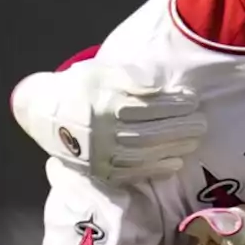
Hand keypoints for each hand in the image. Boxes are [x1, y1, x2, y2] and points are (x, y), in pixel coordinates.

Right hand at [9, 63, 206, 182]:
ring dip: (173, 149)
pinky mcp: (98, 169)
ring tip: (194, 142)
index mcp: (106, 104)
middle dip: (180, 128)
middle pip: (150, 132)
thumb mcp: (102, 71)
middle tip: (202, 124)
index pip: (149, 106)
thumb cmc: (80, 86)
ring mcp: (100, 153)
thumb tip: (157, 86)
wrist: (42, 111)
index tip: (193, 101)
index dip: (175, 104)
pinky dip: (155, 169)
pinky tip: (174, 164)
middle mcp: (103, 131)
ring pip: (143, 154)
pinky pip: (130, 173)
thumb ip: (130, 77)